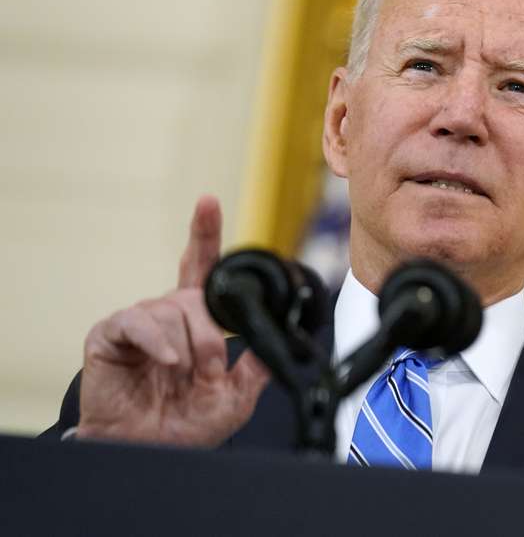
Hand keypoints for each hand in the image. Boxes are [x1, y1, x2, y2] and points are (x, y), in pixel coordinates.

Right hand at [76, 195, 269, 445]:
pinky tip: (166, 363)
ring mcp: (138, 321)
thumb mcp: (236, 395)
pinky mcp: (110, 335)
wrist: (149, 450)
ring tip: (183, 375)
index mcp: (195, 318)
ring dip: (188, 347)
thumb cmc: (186, 422)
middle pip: (196, 294)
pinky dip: (159, 343)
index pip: (201, 267)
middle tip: (209, 368)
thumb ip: (259, 363)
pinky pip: (140, 323)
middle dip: (211, 333)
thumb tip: (283, 332)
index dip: (204, 233)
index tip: (207, 202)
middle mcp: (167, 313)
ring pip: (174, 309)